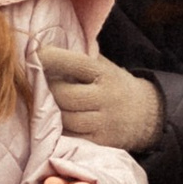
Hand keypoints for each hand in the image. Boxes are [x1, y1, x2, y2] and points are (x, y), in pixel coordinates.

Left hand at [37, 45, 163, 153]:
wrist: (148, 116)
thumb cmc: (116, 86)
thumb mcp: (106, 67)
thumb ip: (83, 56)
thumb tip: (50, 41)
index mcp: (105, 74)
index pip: (76, 63)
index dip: (52, 58)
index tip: (34, 54)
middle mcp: (106, 97)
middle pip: (65, 95)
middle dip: (45, 91)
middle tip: (35, 86)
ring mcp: (104, 122)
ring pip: (65, 118)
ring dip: (48, 112)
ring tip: (40, 105)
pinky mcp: (101, 142)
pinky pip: (71, 137)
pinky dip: (58, 130)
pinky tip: (53, 123)